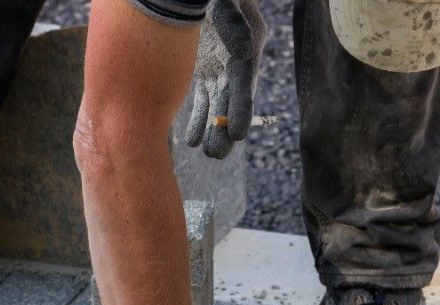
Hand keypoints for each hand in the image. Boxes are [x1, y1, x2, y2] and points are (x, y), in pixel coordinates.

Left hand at [186, 0, 267, 159]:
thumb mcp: (225, 5)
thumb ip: (233, 24)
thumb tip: (243, 51)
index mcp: (247, 41)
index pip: (244, 80)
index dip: (242, 108)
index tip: (238, 134)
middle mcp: (237, 58)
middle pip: (232, 97)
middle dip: (224, 126)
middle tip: (217, 154)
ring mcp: (221, 63)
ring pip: (218, 102)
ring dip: (212, 128)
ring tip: (206, 153)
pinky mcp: (206, 66)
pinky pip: (204, 96)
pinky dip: (198, 118)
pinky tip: (192, 141)